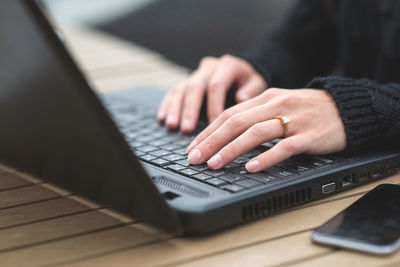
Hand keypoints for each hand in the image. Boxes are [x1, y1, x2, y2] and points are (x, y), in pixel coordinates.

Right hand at [157, 55, 266, 132]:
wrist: (243, 72)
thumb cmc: (250, 83)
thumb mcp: (258, 84)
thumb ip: (252, 90)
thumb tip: (241, 98)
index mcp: (228, 65)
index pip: (217, 85)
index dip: (214, 105)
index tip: (214, 123)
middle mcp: (209, 67)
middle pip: (196, 86)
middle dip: (190, 109)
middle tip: (186, 128)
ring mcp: (196, 74)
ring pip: (182, 88)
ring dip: (175, 108)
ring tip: (172, 126)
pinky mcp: (187, 82)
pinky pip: (174, 91)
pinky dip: (168, 105)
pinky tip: (162, 118)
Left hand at [186, 88, 346, 172]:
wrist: (346, 108)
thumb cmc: (308, 110)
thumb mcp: (279, 105)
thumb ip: (255, 115)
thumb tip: (225, 133)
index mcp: (266, 98)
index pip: (229, 114)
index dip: (208, 131)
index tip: (193, 147)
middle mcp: (276, 105)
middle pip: (237, 122)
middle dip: (211, 141)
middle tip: (194, 158)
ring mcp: (294, 120)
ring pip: (256, 133)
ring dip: (231, 149)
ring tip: (215, 164)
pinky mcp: (310, 136)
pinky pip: (285, 147)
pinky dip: (266, 158)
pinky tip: (251, 168)